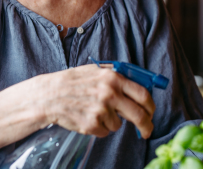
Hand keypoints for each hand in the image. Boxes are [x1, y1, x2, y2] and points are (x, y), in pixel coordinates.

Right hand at [0, 64, 154, 158]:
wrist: (50, 95)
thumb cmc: (74, 82)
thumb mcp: (96, 71)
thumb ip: (117, 76)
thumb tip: (139, 82)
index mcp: (113, 78)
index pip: (143, 94)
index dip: (150, 106)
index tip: (151, 113)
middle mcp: (110, 93)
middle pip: (139, 115)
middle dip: (146, 125)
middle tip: (146, 131)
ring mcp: (101, 110)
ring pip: (119, 124)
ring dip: (111, 122)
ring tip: (94, 111)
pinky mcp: (92, 124)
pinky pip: (105, 131)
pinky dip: (99, 128)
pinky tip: (87, 117)